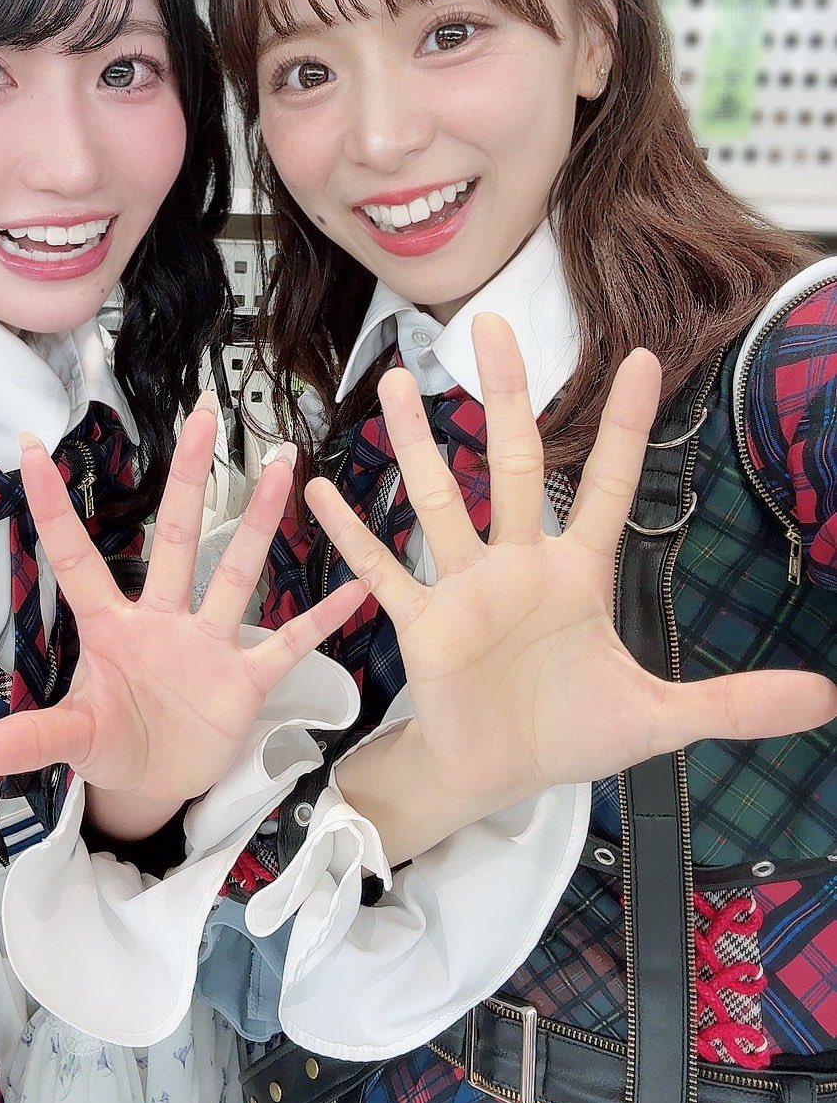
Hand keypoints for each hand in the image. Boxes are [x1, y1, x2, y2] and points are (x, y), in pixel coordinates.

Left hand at [0, 398, 368, 828]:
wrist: (156, 786)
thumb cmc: (109, 747)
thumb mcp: (65, 740)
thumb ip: (13, 743)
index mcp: (109, 627)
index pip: (75, 556)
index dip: (53, 505)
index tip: (26, 443)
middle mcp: (161, 620)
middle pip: (175, 536)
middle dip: (187, 477)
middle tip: (202, 414)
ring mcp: (208, 645)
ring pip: (236, 571)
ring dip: (259, 522)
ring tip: (283, 467)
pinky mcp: (246, 680)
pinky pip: (288, 642)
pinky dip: (320, 620)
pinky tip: (355, 586)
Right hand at [322, 315, 836, 853]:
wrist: (497, 776)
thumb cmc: (569, 734)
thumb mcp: (660, 719)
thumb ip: (734, 702)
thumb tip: (828, 700)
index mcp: (578, 575)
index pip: (609, 487)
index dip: (629, 428)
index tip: (647, 360)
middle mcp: (519, 566)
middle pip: (512, 465)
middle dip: (503, 397)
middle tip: (488, 326)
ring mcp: (465, 589)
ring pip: (439, 501)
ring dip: (416, 444)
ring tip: (397, 382)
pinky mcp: (422, 624)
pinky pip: (382, 572)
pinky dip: (351, 534)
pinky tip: (317, 488)